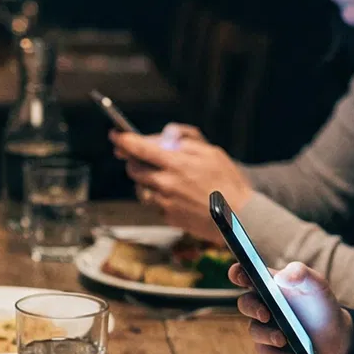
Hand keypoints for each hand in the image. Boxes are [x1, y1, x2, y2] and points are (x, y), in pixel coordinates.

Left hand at [111, 130, 251, 241]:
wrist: (239, 219)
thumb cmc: (228, 183)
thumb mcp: (212, 152)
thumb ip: (185, 141)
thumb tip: (164, 136)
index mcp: (175, 164)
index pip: (138, 148)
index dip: (122, 140)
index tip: (114, 135)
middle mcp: (165, 184)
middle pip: (134, 169)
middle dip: (135, 161)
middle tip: (144, 157)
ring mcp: (164, 203)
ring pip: (141, 188)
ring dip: (147, 180)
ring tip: (168, 178)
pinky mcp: (167, 218)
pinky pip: (154, 203)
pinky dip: (160, 196)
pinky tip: (178, 195)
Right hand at [232, 262, 353, 353]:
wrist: (336, 335)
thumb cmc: (321, 304)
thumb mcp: (317, 284)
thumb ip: (301, 273)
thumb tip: (281, 277)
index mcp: (268, 285)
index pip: (245, 274)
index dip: (238, 273)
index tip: (238, 275)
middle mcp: (262, 305)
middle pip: (245, 303)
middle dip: (252, 308)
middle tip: (265, 314)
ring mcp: (264, 328)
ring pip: (255, 331)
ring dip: (268, 336)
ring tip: (283, 340)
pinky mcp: (271, 350)